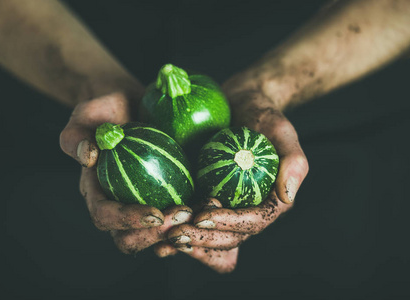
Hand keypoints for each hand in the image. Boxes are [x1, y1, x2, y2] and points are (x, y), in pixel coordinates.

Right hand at [59, 93, 193, 252]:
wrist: (132, 107)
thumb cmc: (108, 110)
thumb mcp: (89, 114)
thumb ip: (78, 133)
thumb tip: (88, 157)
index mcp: (97, 191)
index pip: (104, 216)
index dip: (127, 220)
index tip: (155, 213)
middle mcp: (118, 205)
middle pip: (129, 239)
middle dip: (156, 235)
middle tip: (184, 214)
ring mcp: (143, 206)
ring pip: (156, 237)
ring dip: (179, 233)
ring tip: (203, 213)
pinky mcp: (165, 200)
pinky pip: (178, 222)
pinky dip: (193, 224)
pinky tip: (212, 211)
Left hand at [154, 83, 308, 272]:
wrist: (239, 102)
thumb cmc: (262, 113)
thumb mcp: (280, 129)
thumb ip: (293, 161)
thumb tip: (287, 196)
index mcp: (270, 200)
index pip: (252, 222)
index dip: (229, 224)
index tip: (202, 215)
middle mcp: (248, 208)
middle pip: (229, 236)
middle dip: (203, 238)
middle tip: (174, 234)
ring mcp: (226, 205)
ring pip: (210, 234)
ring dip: (188, 241)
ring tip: (163, 238)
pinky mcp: (206, 196)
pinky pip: (194, 220)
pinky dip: (179, 228)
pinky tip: (157, 230)